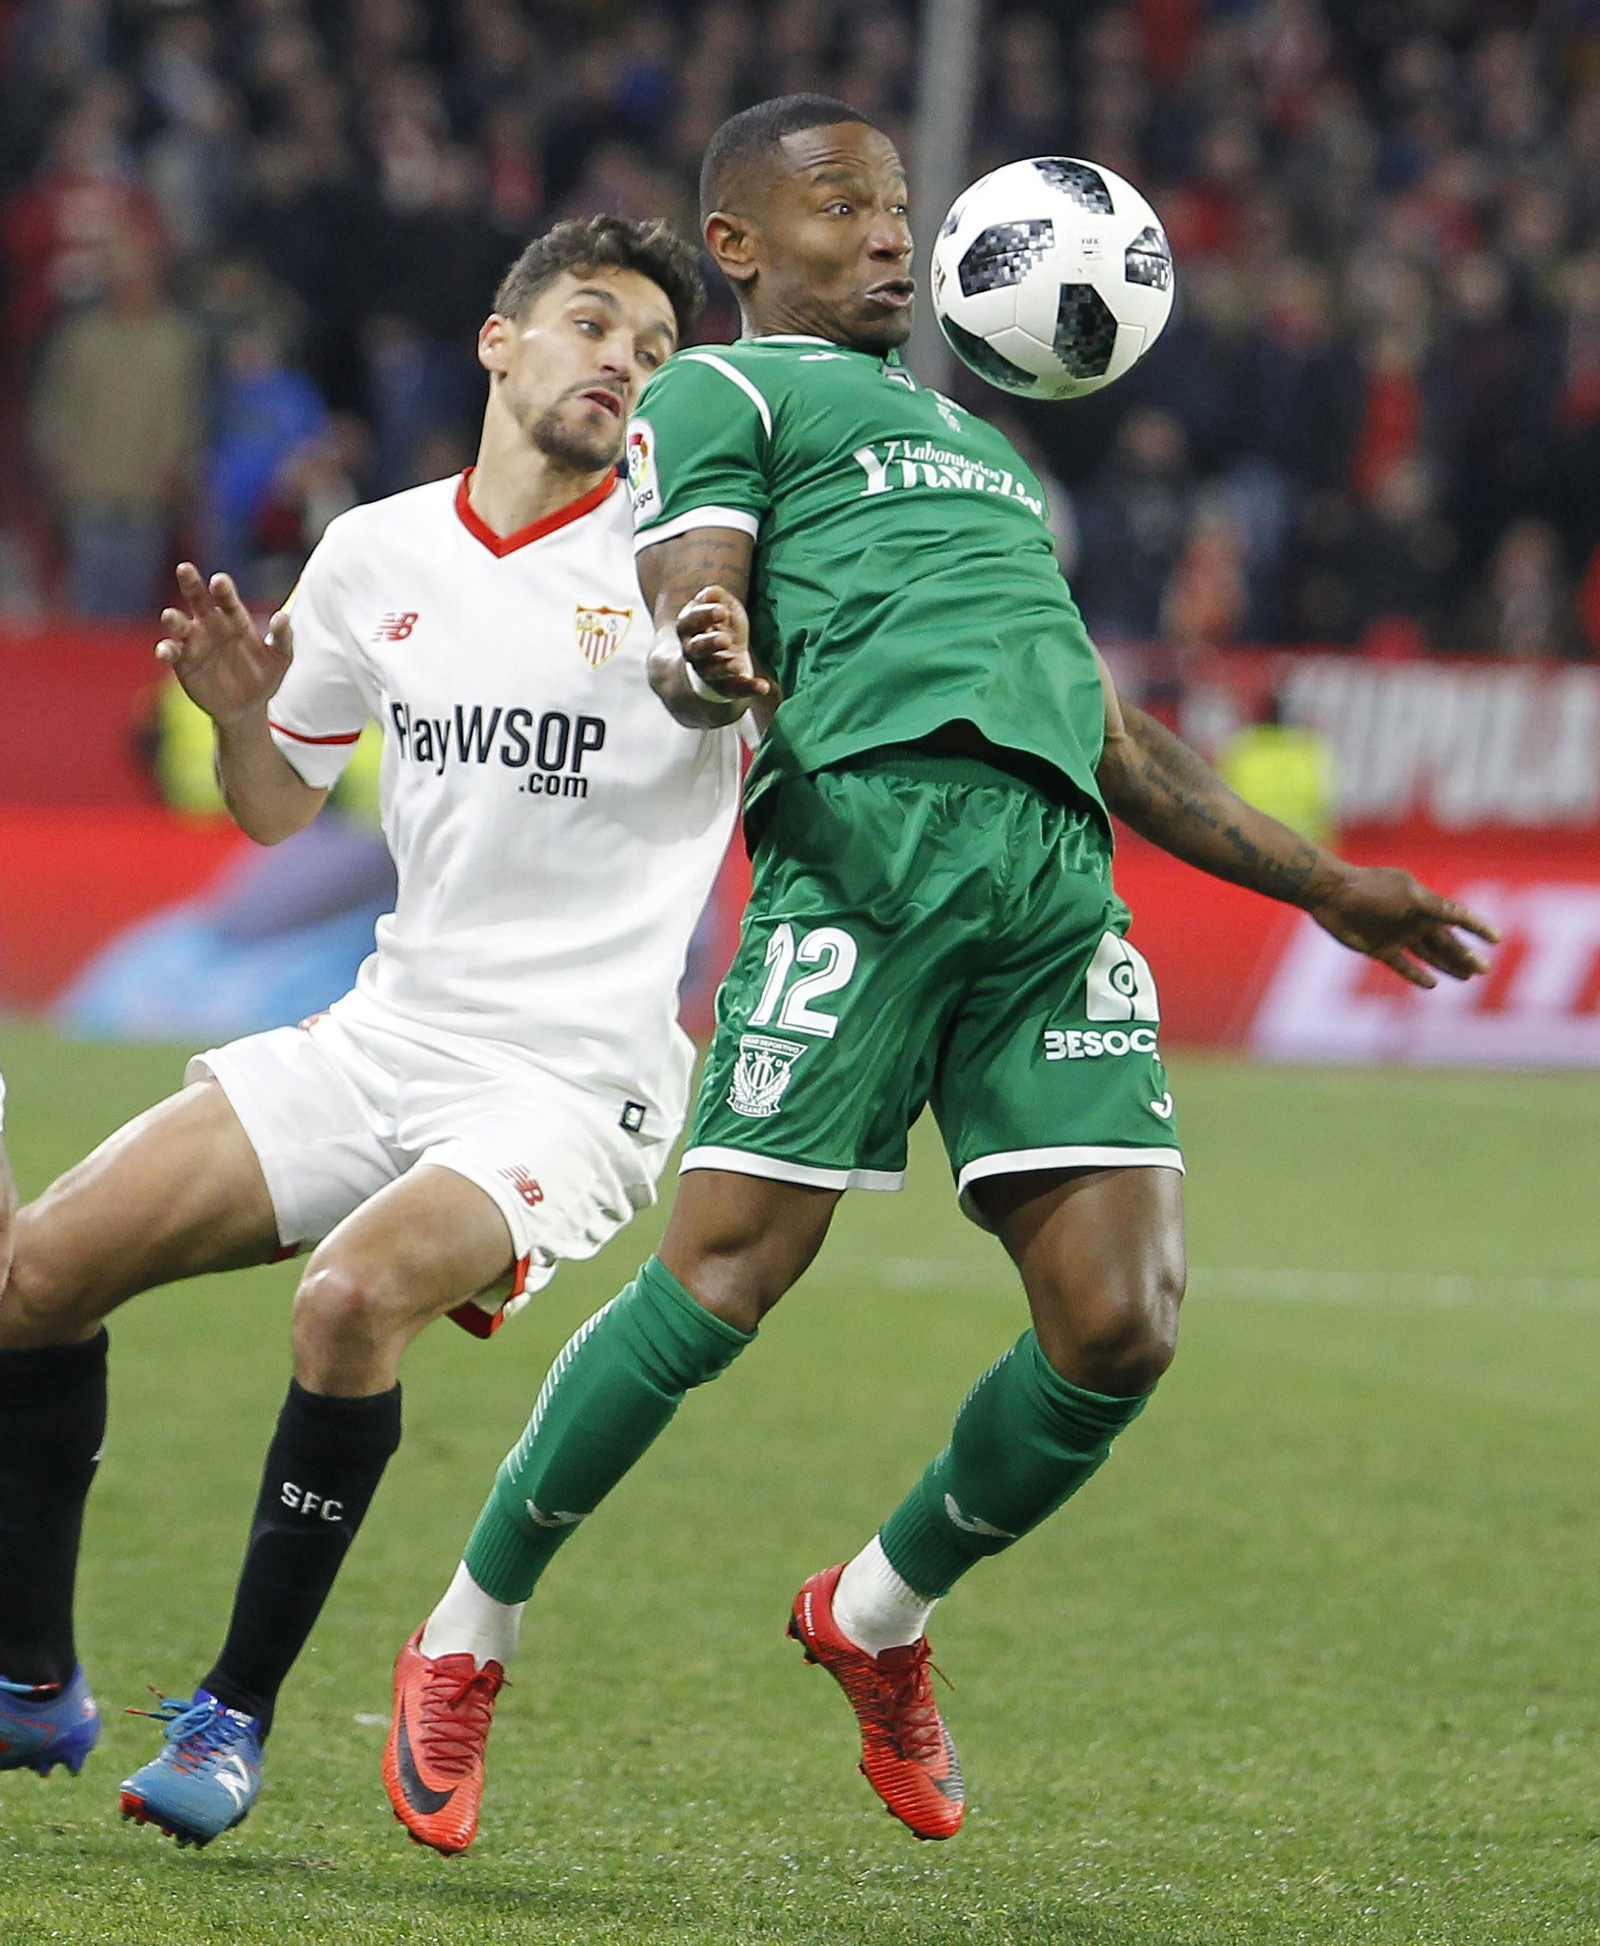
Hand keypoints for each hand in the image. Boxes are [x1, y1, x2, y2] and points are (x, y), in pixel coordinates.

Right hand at [156, 563, 291, 726]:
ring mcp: (194, 642)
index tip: (219, 580)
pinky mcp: (182, 661)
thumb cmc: (265, 676)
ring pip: (179, 623)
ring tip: (170, 616)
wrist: (247, 707)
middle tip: (185, 569)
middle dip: (191, 584)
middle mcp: (211, 624)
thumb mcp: (280, 658)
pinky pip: (171, 651)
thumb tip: (283, 616)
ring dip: (173, 618)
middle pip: (198, 599)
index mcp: (235, 618)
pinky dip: (166, 649)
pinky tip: (166, 650)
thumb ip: (282, 637)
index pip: (227, 598)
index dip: (223, 588)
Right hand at [676, 585, 773, 699]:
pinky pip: (734, 690)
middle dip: (709, 644)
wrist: (720, 660)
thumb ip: (716, 597)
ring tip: (737, 665)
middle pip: (695, 649)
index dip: (703, 616)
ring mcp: (707, 672)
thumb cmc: (722, 627)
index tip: (722, 612)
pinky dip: (748, 689)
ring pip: (711, 673)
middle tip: (725, 640)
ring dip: (724, 669)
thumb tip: (711, 593)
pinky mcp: (724, 688)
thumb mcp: (722, 607)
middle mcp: (693, 653)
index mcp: (688, 629)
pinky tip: (763, 687)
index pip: (688, 622)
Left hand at [1308, 865, 1498, 988]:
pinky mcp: (1379, 948)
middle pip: (1446, 941)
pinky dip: (1417, 974)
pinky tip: (1432, 984)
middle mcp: (1414, 920)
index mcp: (1424, 903)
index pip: (1458, 916)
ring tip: (1467, 976)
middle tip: (1484, 970)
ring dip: (1448, 964)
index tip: (1497, 939)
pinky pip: (1403, 965)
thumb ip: (1436, 908)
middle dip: (1465, 954)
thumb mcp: (1408, 897)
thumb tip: (1464, 917)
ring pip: (1429, 954)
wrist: (1332, 895)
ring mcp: (1397, 935)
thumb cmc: (1371, 891)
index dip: (1478, 927)